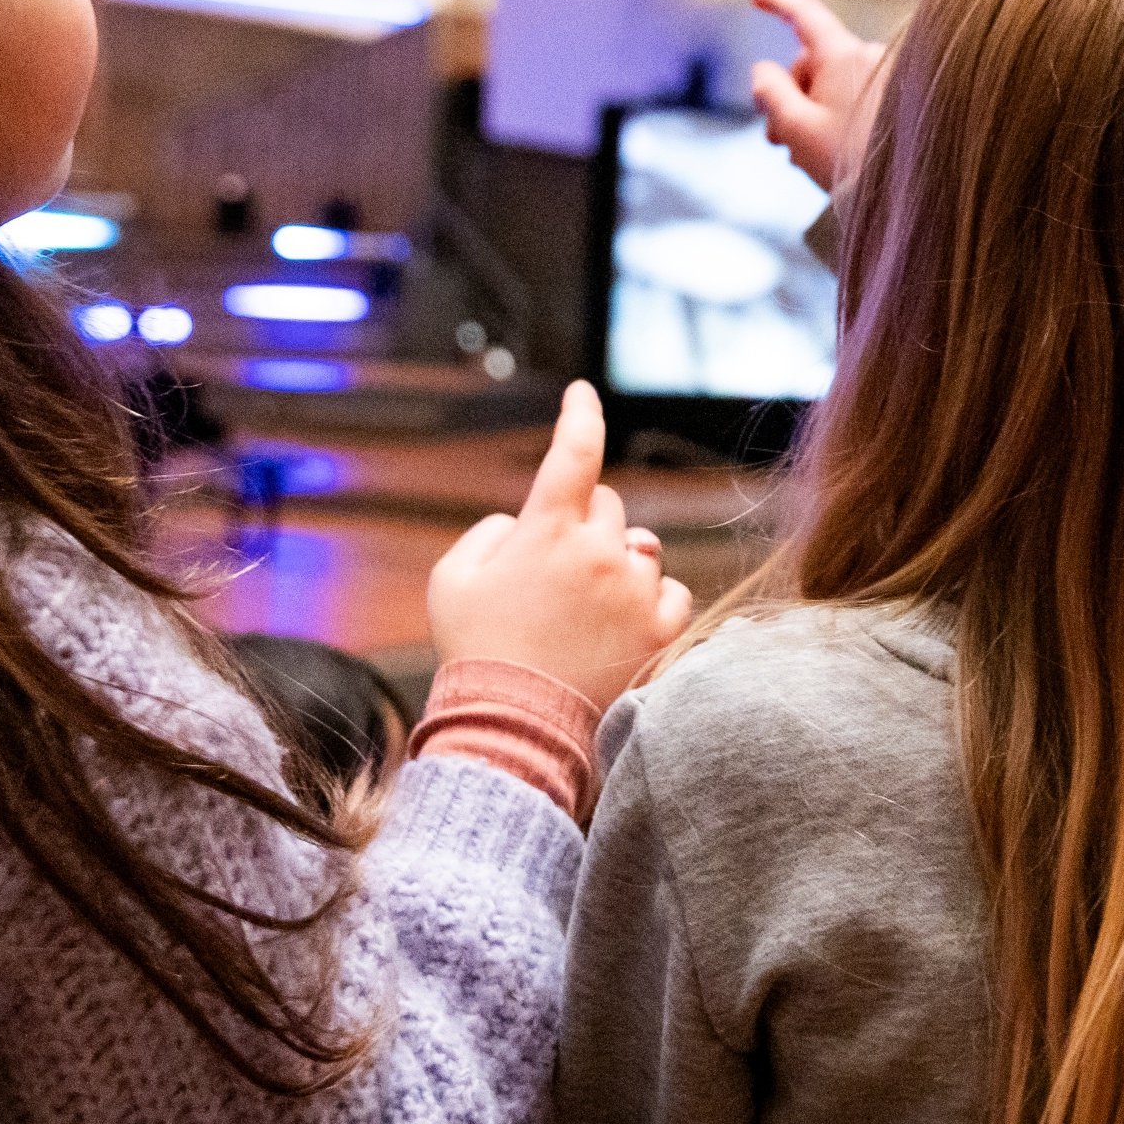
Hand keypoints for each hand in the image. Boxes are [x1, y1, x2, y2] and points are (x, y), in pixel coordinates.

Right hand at [426, 384, 691, 719]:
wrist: (514, 729)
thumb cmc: (476, 651)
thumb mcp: (452, 579)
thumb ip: (489, 533)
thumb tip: (524, 525)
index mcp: (547, 530)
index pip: (574, 451)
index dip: (580, 414)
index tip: (582, 393)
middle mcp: (600, 550)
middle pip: (608, 507)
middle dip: (586, 526)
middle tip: (555, 573)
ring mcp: (635, 590)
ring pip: (641, 550)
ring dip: (618, 567)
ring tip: (583, 615)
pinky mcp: (661, 628)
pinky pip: (671, 590)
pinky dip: (651, 600)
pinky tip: (620, 625)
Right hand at [748, 0, 884, 194]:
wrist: (918, 193)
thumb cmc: (853, 162)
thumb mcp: (796, 129)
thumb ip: (770, 94)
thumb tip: (762, 70)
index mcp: (845, 57)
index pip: (806, 16)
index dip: (778, 1)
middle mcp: (871, 58)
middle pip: (813, 64)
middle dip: (789, 96)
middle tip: (776, 141)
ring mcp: (890, 79)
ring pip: (834, 86)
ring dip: (811, 114)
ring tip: (805, 156)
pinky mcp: (900, 101)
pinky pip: (857, 99)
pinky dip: (836, 119)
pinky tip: (830, 153)